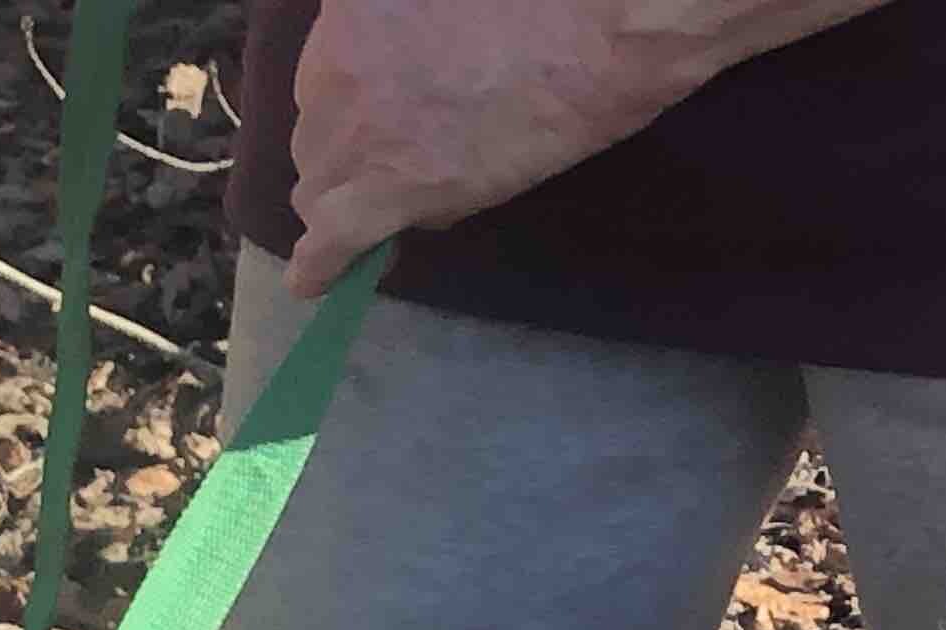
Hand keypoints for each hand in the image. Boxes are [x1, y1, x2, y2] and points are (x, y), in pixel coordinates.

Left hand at [285, 0, 889, 298]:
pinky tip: (319, 285)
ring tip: (366, 216)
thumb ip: (471, 11)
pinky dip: (327, 259)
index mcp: (365, 3)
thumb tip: (494, 34)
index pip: (334, 63)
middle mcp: (342, 58)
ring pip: (328, 171)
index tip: (380, 103)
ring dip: (351, 187)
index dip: (361, 90)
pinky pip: (337, 233)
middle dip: (353, 136)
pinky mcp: (399, 184)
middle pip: (322, 118)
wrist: (627, 7)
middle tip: (403, 151)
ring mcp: (364, 125)